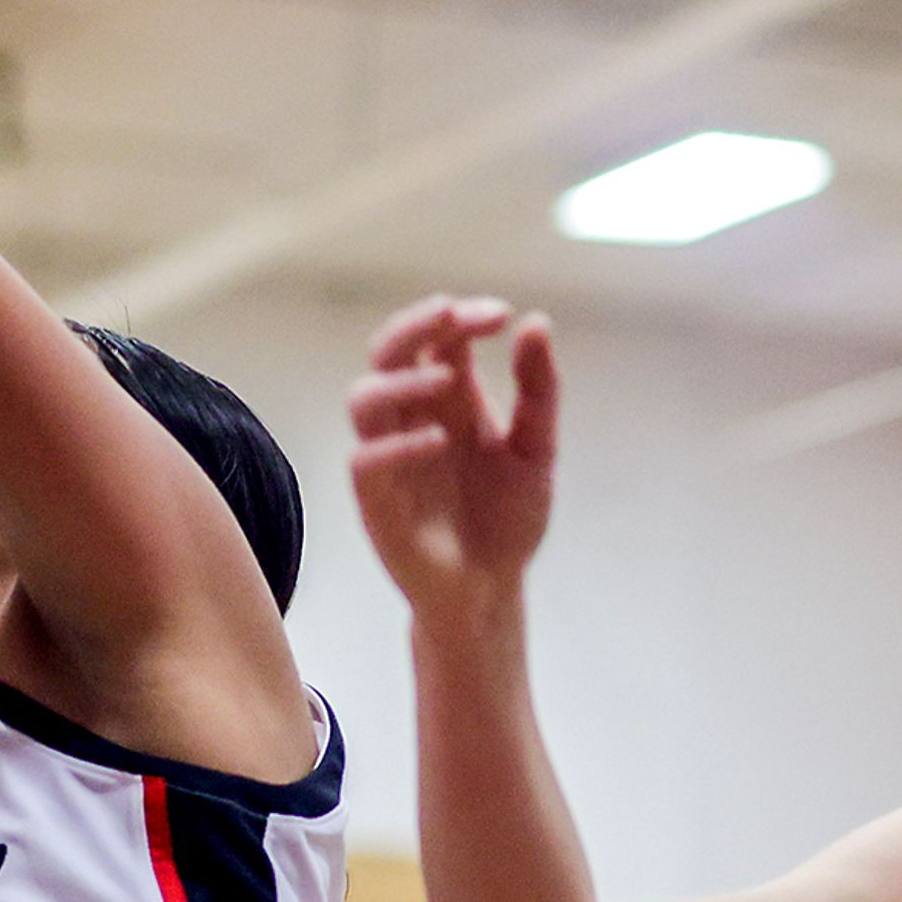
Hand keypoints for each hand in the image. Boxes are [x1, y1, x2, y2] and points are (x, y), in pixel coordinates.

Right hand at [349, 298, 557, 629]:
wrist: (494, 588)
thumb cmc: (509, 518)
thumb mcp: (537, 448)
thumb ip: (538, 390)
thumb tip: (537, 322)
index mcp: (451, 398)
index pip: (439, 337)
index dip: (461, 317)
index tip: (501, 315)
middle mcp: (414, 417)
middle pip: (389, 351)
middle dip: (414, 324)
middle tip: (449, 312)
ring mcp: (392, 457)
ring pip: (364, 398)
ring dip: (401, 381)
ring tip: (447, 381)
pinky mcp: (378, 500)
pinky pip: (365, 461)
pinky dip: (396, 445)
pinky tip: (438, 443)